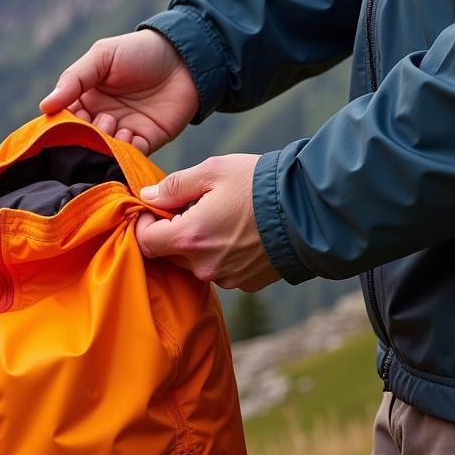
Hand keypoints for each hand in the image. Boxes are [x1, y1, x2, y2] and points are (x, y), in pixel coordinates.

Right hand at [39, 31, 198, 153]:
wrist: (185, 57)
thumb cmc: (139, 51)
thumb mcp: (102, 57)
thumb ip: (74, 80)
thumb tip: (45, 106)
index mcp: (85, 98)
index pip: (65, 119)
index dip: (63, 123)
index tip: (67, 120)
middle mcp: (101, 118)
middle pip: (83, 138)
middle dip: (86, 134)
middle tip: (97, 119)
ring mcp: (123, 132)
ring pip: (105, 149)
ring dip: (106, 142)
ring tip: (113, 124)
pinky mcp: (146, 142)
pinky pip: (130, 156)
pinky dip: (126, 151)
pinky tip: (128, 135)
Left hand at [134, 155, 280, 290]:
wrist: (311, 211)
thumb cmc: (260, 185)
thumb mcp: (213, 171)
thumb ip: (174, 186)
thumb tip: (147, 197)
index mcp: (190, 237)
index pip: (145, 242)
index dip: (143, 224)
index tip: (153, 209)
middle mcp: (203, 266)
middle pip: (170, 254)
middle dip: (174, 232)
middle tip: (193, 207)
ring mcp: (226, 278)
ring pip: (196, 263)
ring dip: (200, 244)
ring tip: (223, 218)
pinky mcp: (246, 283)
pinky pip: (221, 270)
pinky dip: (222, 254)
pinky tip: (241, 233)